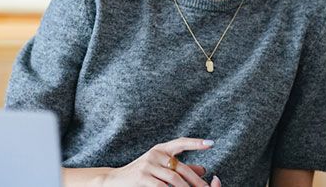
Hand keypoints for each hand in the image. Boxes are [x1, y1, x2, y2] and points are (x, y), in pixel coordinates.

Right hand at [101, 137, 219, 186]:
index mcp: (160, 149)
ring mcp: (148, 165)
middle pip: (181, 168)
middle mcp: (155, 154)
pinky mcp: (142, 177)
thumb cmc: (140, 174)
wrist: (114, 180)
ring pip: (174, 179)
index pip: (181, 142)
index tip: (211, 143)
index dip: (196, 142)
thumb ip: (180, 167)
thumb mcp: (159, 166)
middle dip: (196, 180)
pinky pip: (162, 186)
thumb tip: (204, 169)